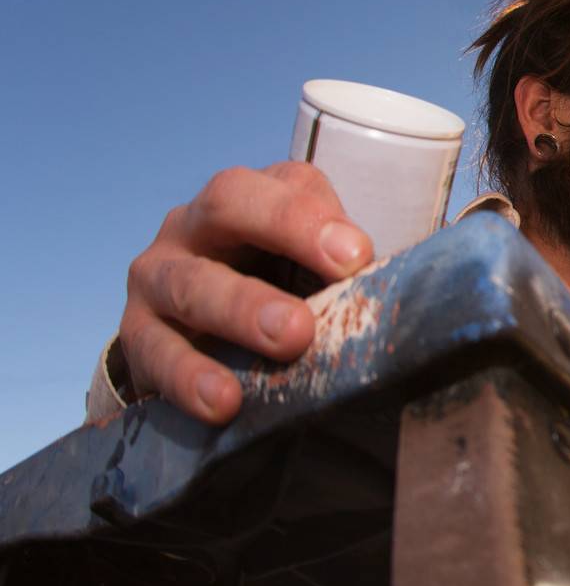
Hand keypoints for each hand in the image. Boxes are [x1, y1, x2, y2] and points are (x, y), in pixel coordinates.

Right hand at [117, 162, 372, 423]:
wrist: (199, 341)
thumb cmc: (281, 290)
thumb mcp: (315, 268)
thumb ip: (352, 268)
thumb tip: (417, 284)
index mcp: (253, 197)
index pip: (286, 183)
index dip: (317, 215)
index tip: (359, 255)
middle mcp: (197, 223)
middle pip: (228, 204)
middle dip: (284, 234)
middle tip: (337, 278)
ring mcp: (159, 276)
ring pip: (191, 280)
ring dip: (241, 310)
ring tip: (289, 341)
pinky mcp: (136, 335)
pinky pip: (155, 352)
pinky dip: (190, 377)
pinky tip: (224, 402)